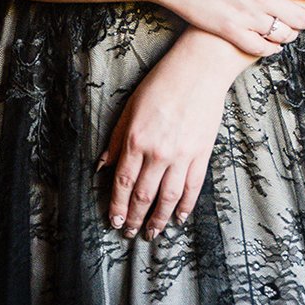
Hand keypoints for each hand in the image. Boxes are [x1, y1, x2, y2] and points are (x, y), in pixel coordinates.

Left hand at [98, 40, 228, 239]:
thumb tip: (103, 167)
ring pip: (168, 198)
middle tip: (129, 233)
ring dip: (158, 220)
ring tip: (152, 233)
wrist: (199, 70)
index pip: (123, 183)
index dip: (117, 206)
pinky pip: (193, 188)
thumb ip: (117, 141)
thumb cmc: (161, 84)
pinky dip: (185, 206)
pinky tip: (178, 218)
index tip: (114, 221)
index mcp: (136, 140)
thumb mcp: (130, 108)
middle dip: (135, 218)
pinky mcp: (201, 154)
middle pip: (144, 196)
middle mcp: (158, 152)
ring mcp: (182, 155)